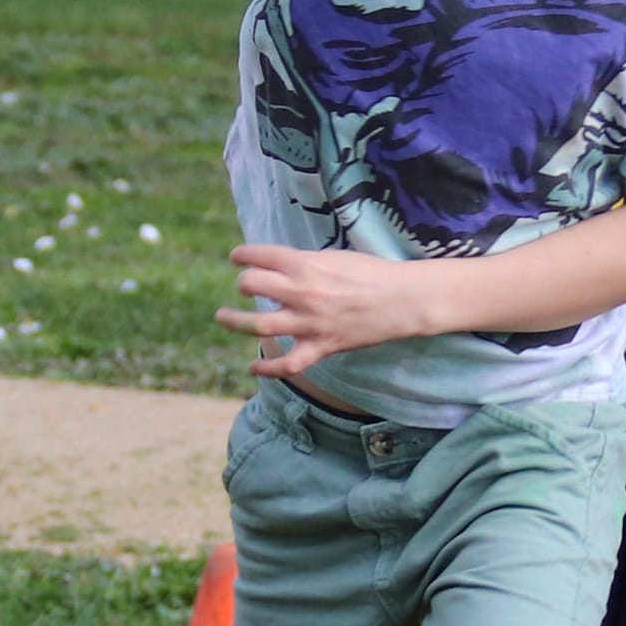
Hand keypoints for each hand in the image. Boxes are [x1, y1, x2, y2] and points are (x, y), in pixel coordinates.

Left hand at [217, 242, 434, 380]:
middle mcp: (302, 292)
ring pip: (260, 325)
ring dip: (235, 321)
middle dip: (244, 283)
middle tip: (245, 285)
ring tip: (223, 317)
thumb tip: (278, 266)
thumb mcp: (334, 257)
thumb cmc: (371, 273)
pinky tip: (251, 367)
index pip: (260, 256)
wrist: (402, 299)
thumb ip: (304, 262)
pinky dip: (266, 370)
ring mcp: (310, 323)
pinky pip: (288, 364)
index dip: (242, 255)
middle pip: (252, 285)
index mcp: (306, 264)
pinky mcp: (321, 347)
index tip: (237, 257)